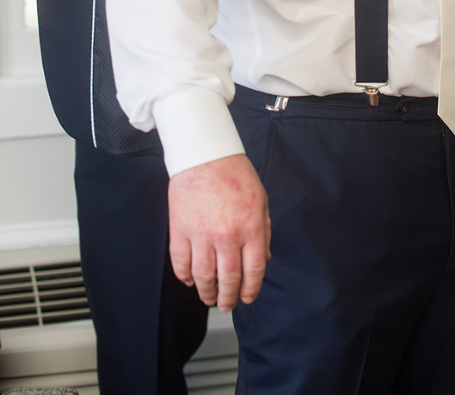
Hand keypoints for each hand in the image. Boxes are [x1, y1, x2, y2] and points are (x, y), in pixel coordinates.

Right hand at [167, 153, 270, 310]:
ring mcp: (201, 235)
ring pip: (203, 276)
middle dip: (229, 297)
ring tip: (210, 299)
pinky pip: (181, 263)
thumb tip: (266, 258)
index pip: (254, 269)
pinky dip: (185, 277)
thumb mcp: (261, 201)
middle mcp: (227, 235)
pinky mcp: (180, 231)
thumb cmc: (236, 175)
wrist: (205, 156)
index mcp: (251, 228)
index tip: (248, 298)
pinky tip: (190, 281)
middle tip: (228, 305)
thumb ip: (264, 232)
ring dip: (206, 292)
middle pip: (228, 278)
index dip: (251, 289)